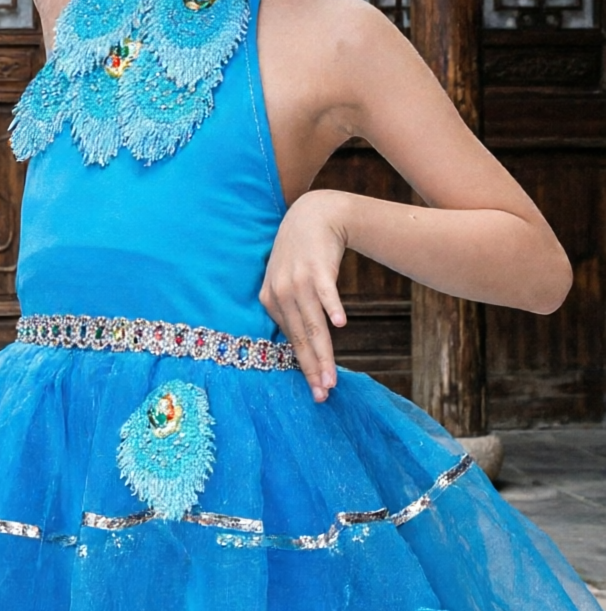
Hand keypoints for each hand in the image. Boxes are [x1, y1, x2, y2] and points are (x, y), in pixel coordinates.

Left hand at [259, 191, 351, 401]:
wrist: (313, 216)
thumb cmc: (301, 256)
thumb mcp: (286, 283)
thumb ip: (289, 311)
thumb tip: (300, 343)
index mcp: (269, 300)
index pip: (289, 340)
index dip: (303, 365)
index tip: (316, 389)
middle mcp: (280, 292)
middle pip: (299, 337)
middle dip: (312, 368)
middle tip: (322, 393)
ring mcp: (297, 280)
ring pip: (312, 323)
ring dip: (323, 352)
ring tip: (331, 377)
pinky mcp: (316, 268)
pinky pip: (325, 291)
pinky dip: (332, 306)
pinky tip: (341, 324)